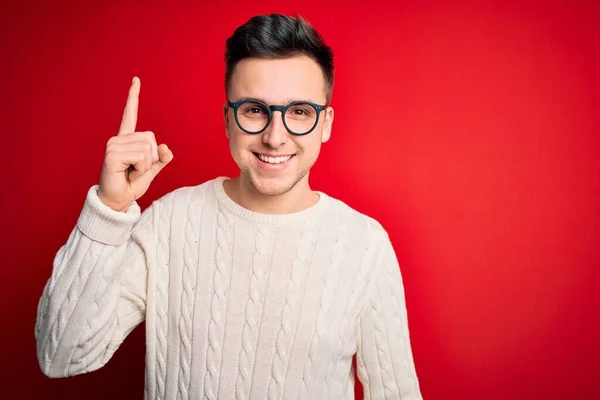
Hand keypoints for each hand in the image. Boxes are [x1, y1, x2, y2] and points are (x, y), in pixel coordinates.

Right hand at [97, 77, 173, 211]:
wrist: (118, 200)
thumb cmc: (132, 184)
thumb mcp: (152, 170)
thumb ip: (161, 159)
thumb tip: (166, 147)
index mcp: (127, 139)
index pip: (130, 114)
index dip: (133, 97)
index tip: (136, 79)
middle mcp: (118, 139)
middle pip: (151, 138)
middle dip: (151, 158)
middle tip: (137, 169)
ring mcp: (113, 145)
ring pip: (147, 149)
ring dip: (146, 165)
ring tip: (132, 172)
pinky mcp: (112, 155)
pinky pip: (141, 157)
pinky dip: (141, 169)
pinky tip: (128, 173)